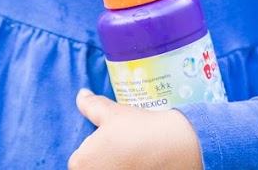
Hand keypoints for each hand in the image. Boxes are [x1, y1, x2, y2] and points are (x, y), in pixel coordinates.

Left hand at [68, 89, 203, 169]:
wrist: (178, 148)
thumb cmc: (141, 129)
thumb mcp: (113, 113)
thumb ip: (91, 106)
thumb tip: (81, 95)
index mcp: (81, 162)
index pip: (79, 159)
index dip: (95, 149)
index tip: (111, 144)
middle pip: (92, 168)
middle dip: (104, 160)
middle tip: (122, 151)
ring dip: (115, 165)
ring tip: (133, 158)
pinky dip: (128, 169)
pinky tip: (140, 165)